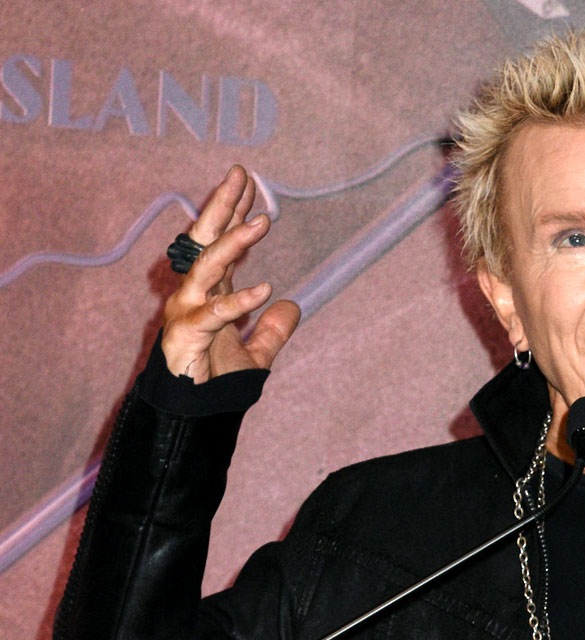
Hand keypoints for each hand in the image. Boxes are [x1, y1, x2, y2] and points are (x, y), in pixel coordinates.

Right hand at [160, 166, 299, 381]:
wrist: (194, 415)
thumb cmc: (215, 382)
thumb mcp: (256, 353)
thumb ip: (274, 331)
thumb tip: (293, 306)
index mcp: (209, 292)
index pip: (220, 242)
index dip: (234, 213)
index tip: (250, 185)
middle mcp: (194, 293)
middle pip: (206, 239)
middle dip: (222, 206)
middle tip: (240, 175)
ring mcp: (187, 311)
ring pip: (207, 267)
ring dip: (234, 243)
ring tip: (261, 223)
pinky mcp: (186, 334)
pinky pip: (215, 313)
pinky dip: (239, 301)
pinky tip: (265, 290)